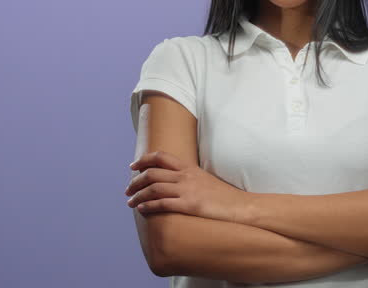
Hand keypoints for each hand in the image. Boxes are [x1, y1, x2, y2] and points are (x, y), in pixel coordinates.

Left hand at [125, 151, 247, 222]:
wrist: (240, 206)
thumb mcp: (205, 179)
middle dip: (136, 181)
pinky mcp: (189, 205)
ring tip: (130, 202)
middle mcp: (186, 176)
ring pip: (153, 188)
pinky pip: (162, 203)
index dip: (144, 160)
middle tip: (127, 189)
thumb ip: (189, 177)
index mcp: (189, 168)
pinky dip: (148, 205)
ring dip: (138, 195)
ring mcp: (187, 190)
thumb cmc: (223, 196)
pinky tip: (141, 209)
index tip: (133, 166)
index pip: (161, 157)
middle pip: (152, 173)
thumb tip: (174, 181)